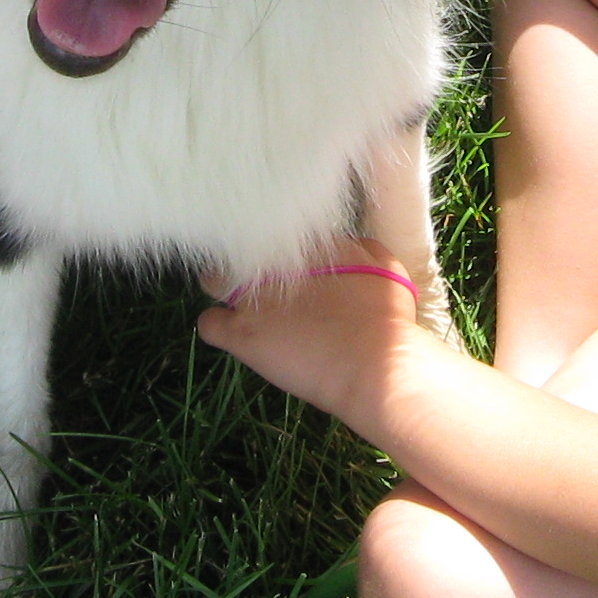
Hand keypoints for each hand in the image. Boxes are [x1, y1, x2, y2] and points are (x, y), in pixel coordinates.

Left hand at [195, 239, 443, 423]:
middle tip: (259, 286)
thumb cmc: (388, 319)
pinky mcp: (242, 333)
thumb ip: (364, 248)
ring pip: (213, 280)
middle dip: (242, 264)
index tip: (288, 267)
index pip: (274, 232)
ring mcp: (253, 297)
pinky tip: (233, 336)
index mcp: (308, 244)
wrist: (376, 364)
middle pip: (238, 250)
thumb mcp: (387, 267)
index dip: (278, 251)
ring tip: (241, 309)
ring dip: (222, 290)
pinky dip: (216, 329)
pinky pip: (208, 324)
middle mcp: (274, 262)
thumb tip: (351, 246)